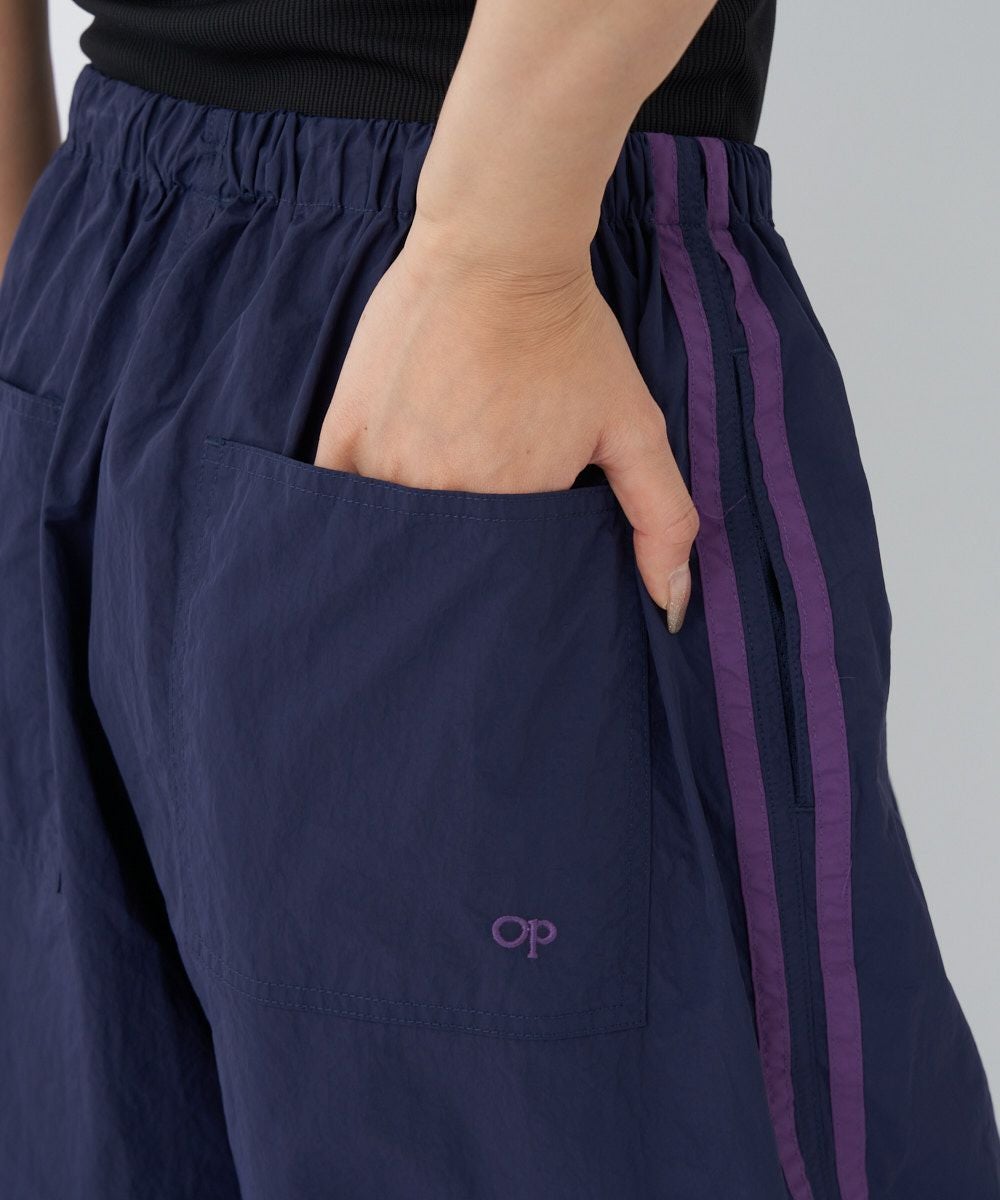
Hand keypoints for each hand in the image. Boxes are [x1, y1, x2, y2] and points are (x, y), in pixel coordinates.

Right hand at [315, 221, 697, 631]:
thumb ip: (662, 517)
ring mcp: (388, 466)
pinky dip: (356, 511)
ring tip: (430, 499)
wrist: (496, 252)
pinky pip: (341, 501)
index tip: (509, 549)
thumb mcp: (634, 426)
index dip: (505, 573)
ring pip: (392, 538)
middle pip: (442, 563)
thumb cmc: (569, 336)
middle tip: (471, 513)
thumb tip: (674, 606)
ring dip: (407, 537)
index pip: (500, 579)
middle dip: (455, 561)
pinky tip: (377, 502)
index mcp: (513, 507)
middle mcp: (445, 497)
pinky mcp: (347, 434)